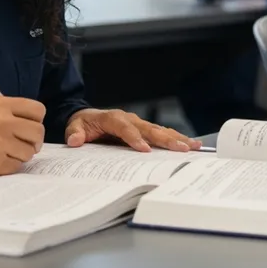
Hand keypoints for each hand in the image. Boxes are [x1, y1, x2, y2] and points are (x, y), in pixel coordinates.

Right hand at [0, 96, 45, 184]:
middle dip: (33, 141)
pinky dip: (8, 167)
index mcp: (0, 104)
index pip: (38, 110)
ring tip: (1, 152)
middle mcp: (3, 122)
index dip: (36, 120)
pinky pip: (16, 167)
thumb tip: (35, 127)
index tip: (29, 127)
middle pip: (38, 132)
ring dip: (20, 155)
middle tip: (21, 144)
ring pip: (29, 152)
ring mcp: (0, 143)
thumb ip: (10, 114)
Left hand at [65, 108, 202, 152]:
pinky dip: (175, 138)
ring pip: (159, 131)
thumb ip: (75, 133)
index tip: (145, 150)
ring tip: (192, 146)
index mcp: (112, 118)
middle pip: (149, 129)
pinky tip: (189, 144)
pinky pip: (161, 133)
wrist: (87, 118)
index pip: (125, 128)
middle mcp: (129, 119)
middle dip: (165, 140)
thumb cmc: (83, 124)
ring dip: (176, 138)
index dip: (135, 138)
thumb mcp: (74, 127)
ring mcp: (138, 123)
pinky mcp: (144, 129)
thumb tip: (75, 140)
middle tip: (181, 149)